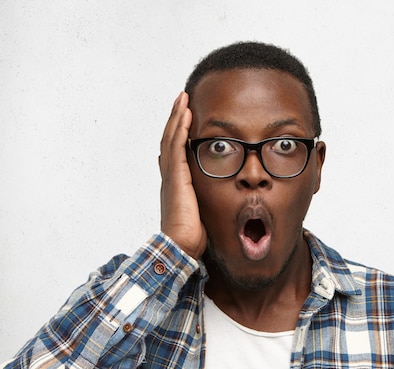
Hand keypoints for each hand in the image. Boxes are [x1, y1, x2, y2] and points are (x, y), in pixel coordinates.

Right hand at [159, 92, 206, 258]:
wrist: (181, 246)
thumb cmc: (194, 234)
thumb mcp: (205, 210)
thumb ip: (208, 198)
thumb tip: (223, 196)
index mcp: (177, 182)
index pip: (176, 151)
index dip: (180, 133)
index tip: (187, 118)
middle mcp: (170, 175)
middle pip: (170, 139)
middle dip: (176, 119)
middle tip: (182, 100)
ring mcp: (171, 175)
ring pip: (171, 138)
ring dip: (177, 117)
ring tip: (183, 99)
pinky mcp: (175, 177)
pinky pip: (176, 146)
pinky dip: (180, 128)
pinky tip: (186, 114)